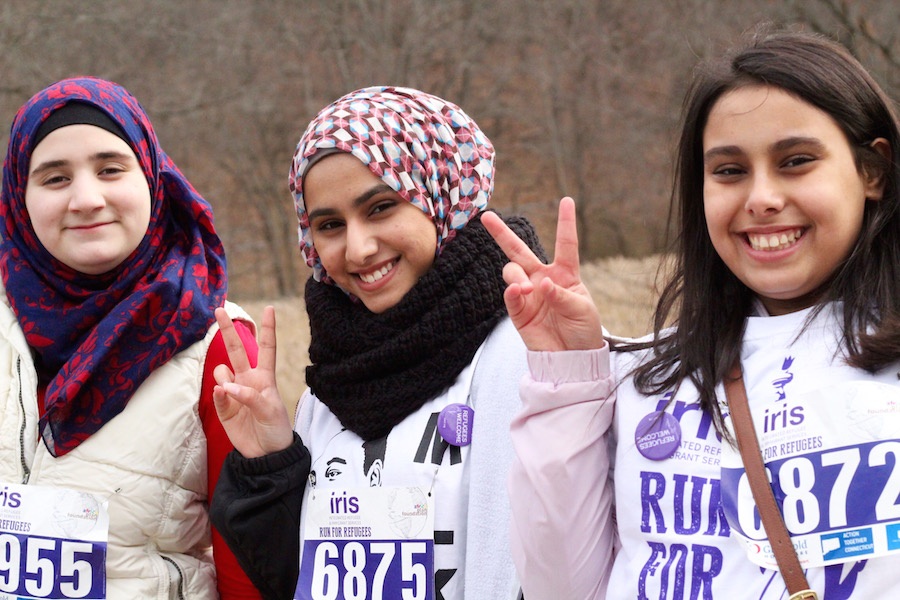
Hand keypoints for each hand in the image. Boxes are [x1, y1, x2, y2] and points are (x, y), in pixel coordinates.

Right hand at [213, 306, 293, 457]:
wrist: (266, 454)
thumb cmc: (276, 429)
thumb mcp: (271, 412)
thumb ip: (250, 397)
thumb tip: (226, 386)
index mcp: (265, 378)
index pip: (267, 348)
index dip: (268, 329)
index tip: (269, 308)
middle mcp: (248, 380)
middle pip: (237, 350)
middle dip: (228, 331)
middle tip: (219, 310)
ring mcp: (233, 393)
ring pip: (221, 372)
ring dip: (224, 377)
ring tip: (232, 392)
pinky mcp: (223, 407)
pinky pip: (215, 393)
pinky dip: (219, 394)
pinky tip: (224, 399)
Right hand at [481, 197, 603, 350]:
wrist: (572, 359)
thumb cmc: (583, 330)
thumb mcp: (581, 309)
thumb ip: (562, 295)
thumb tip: (541, 283)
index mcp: (565, 274)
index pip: (565, 244)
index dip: (566, 223)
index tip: (567, 200)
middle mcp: (543, 279)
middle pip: (519, 251)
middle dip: (502, 233)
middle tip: (486, 217)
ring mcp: (528, 294)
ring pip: (512, 271)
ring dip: (516, 275)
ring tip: (525, 288)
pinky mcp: (519, 312)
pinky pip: (509, 296)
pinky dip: (512, 292)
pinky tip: (518, 292)